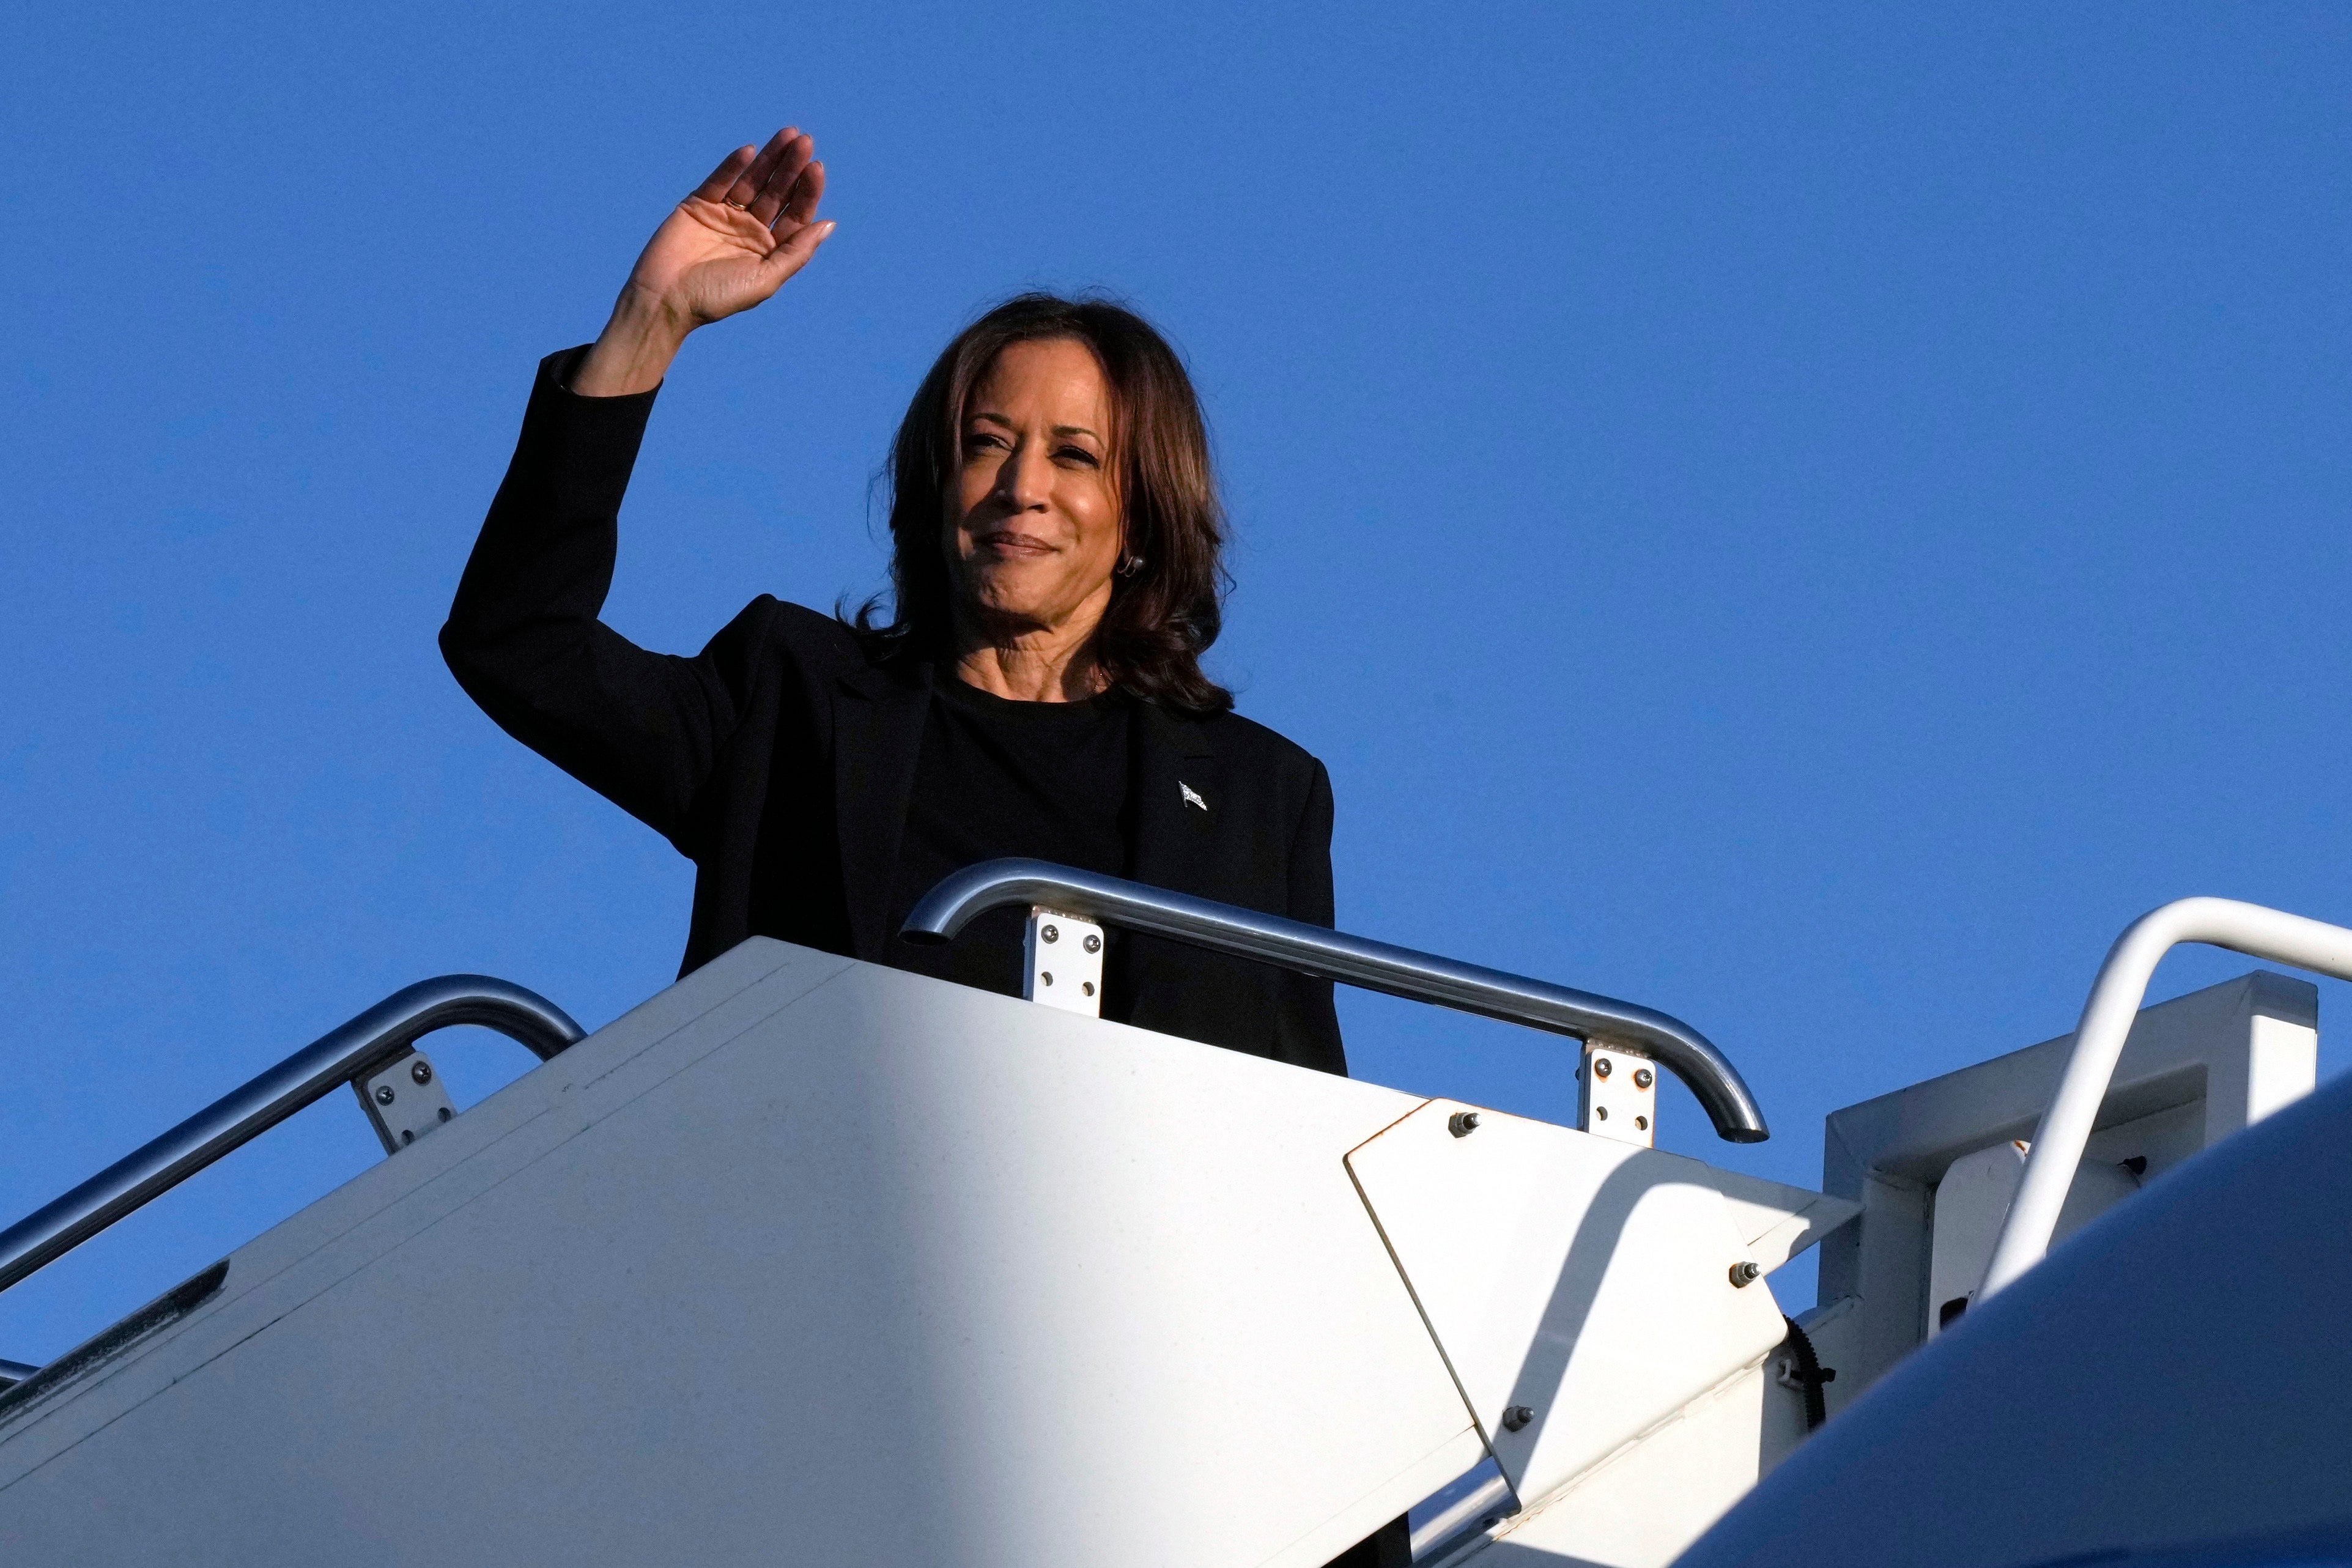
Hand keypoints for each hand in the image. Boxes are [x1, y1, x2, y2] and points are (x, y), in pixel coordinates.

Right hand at [574, 129, 834, 394]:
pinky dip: (733, 166)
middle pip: (777, 191)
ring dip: (769, 158)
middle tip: (805, 142)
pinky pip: (719, 181)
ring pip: (752, 181)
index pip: (795, 214)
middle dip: (791, 167)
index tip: (816, 168)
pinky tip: (749, 151)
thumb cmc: (717, 298)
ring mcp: (724, 215)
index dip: (807, 191)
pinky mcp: (698, 205)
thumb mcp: (766, 279)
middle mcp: (750, 229)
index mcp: (770, 248)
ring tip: (788, 135)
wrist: (665, 301)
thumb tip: (829, 224)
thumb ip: (797, 251)